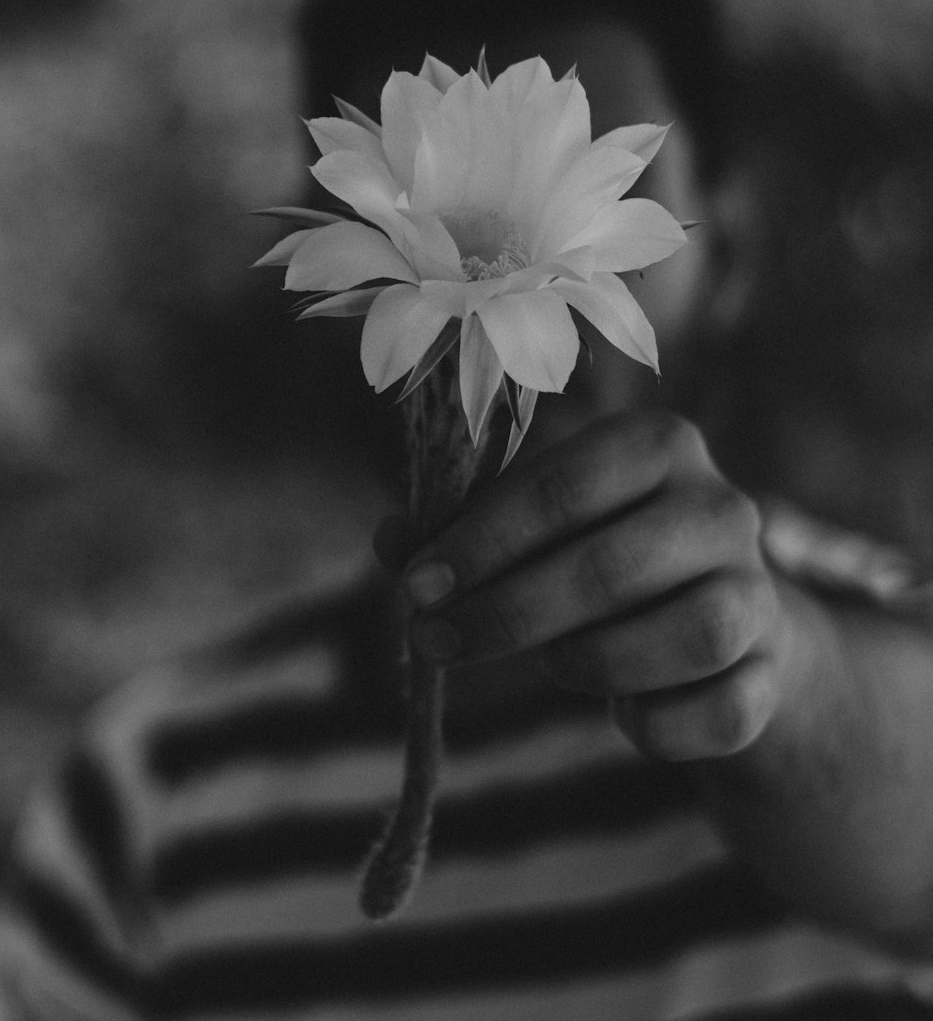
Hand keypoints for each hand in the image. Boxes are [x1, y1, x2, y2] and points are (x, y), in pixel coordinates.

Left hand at [400, 409, 796, 760]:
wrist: (724, 623)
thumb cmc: (604, 555)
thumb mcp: (538, 527)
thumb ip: (464, 528)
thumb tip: (392, 541)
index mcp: (658, 444)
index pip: (560, 488)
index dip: (479, 542)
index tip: (416, 587)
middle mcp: (722, 505)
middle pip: (609, 568)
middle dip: (506, 615)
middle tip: (435, 642)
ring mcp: (760, 588)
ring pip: (681, 638)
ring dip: (591, 664)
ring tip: (556, 662)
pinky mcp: (775, 669)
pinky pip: (717, 713)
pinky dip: (654, 723)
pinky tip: (626, 711)